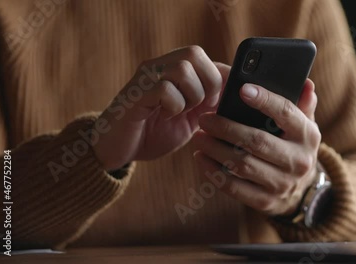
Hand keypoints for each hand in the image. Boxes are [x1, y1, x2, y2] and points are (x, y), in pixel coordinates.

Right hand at [93, 46, 229, 170]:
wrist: (118, 150)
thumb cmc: (154, 132)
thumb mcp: (190, 118)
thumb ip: (209, 104)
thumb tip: (236, 94)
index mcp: (173, 70)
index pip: (204, 57)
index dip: (220, 77)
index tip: (219, 102)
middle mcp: (158, 66)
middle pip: (194, 53)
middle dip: (208, 84)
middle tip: (200, 106)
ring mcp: (146, 78)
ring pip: (182, 69)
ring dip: (191, 95)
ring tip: (181, 111)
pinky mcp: (136, 94)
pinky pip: (164, 88)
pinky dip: (174, 105)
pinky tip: (166, 115)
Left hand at [192, 80, 320, 215]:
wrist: (301, 190)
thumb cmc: (293, 146)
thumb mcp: (303, 125)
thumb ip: (302, 103)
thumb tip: (305, 83)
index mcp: (307, 135)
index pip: (285, 113)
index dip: (264, 100)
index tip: (242, 89)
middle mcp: (298, 161)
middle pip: (257, 141)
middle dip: (226, 128)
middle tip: (204, 119)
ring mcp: (282, 184)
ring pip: (242, 164)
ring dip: (215, 149)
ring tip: (198, 137)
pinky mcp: (265, 201)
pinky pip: (234, 187)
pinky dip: (214, 172)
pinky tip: (201, 158)